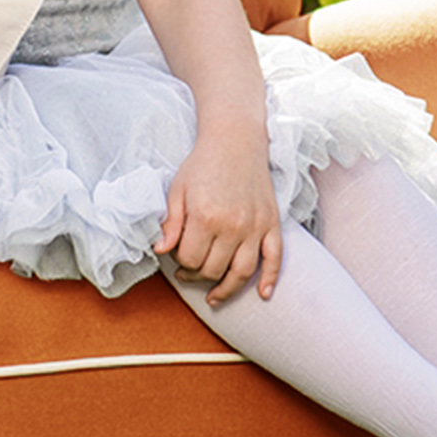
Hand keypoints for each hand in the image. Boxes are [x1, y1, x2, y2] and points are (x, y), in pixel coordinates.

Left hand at [154, 129, 282, 304]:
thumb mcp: (177, 189)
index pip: (190, 260)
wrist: (235, 140)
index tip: (176, 254)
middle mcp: (232, 226)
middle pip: (213, 270)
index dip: (179, 262)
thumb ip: (171, 223)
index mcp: (205, 217)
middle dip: (197, 276)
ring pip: (242, 273)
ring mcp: (255, 226)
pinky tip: (263, 294)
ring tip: (214, 296)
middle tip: (187, 272)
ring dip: (227, 289)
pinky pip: (275, 259)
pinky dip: (270, 279)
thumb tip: (161, 251)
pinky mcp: (271, 223)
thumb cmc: (203, 164)